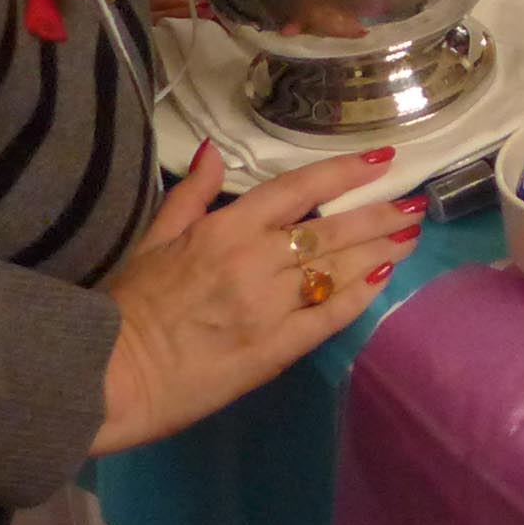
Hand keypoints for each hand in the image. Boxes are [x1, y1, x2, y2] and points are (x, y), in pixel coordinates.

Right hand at [90, 143, 424, 453]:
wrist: (108, 373)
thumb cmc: (129, 305)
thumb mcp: (154, 238)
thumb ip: (192, 195)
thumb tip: (215, 151)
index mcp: (225, 228)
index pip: (299, 188)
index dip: (345, 172)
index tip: (384, 161)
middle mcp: (254, 259)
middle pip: (332, 229)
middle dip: (379, 214)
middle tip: (415, 206)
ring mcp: (268, 305)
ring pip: (338, 268)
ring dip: (380, 250)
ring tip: (411, 238)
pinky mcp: (275, 348)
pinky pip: (328, 317)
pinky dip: (360, 295)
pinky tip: (384, 279)